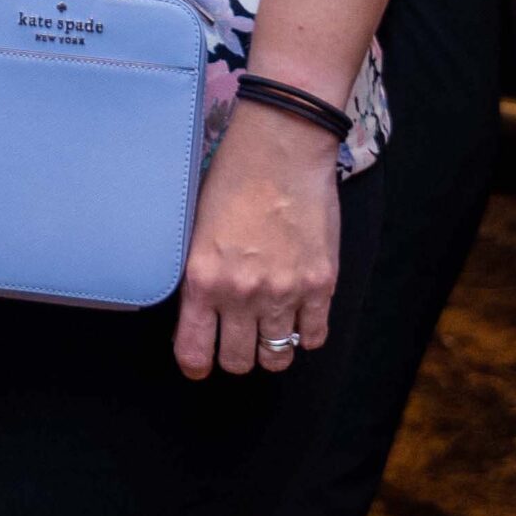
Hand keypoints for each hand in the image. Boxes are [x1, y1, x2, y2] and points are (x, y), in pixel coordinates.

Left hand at [174, 102, 340, 379]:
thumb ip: (200, 272)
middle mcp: (242, 294)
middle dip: (235, 356)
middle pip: (239, 360)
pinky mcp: (320, 285)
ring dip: (271, 349)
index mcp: (202, 278)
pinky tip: (297, 316)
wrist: (280, 151)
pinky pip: (314, 336)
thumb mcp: (196, 227)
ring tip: (267, 332)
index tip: (199, 364)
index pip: (194, 349)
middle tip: (236, 341)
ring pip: (278, 356)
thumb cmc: (231, 179)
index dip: (196, 363)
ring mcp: (285, 293)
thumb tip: (200, 306)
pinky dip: (305, 333)